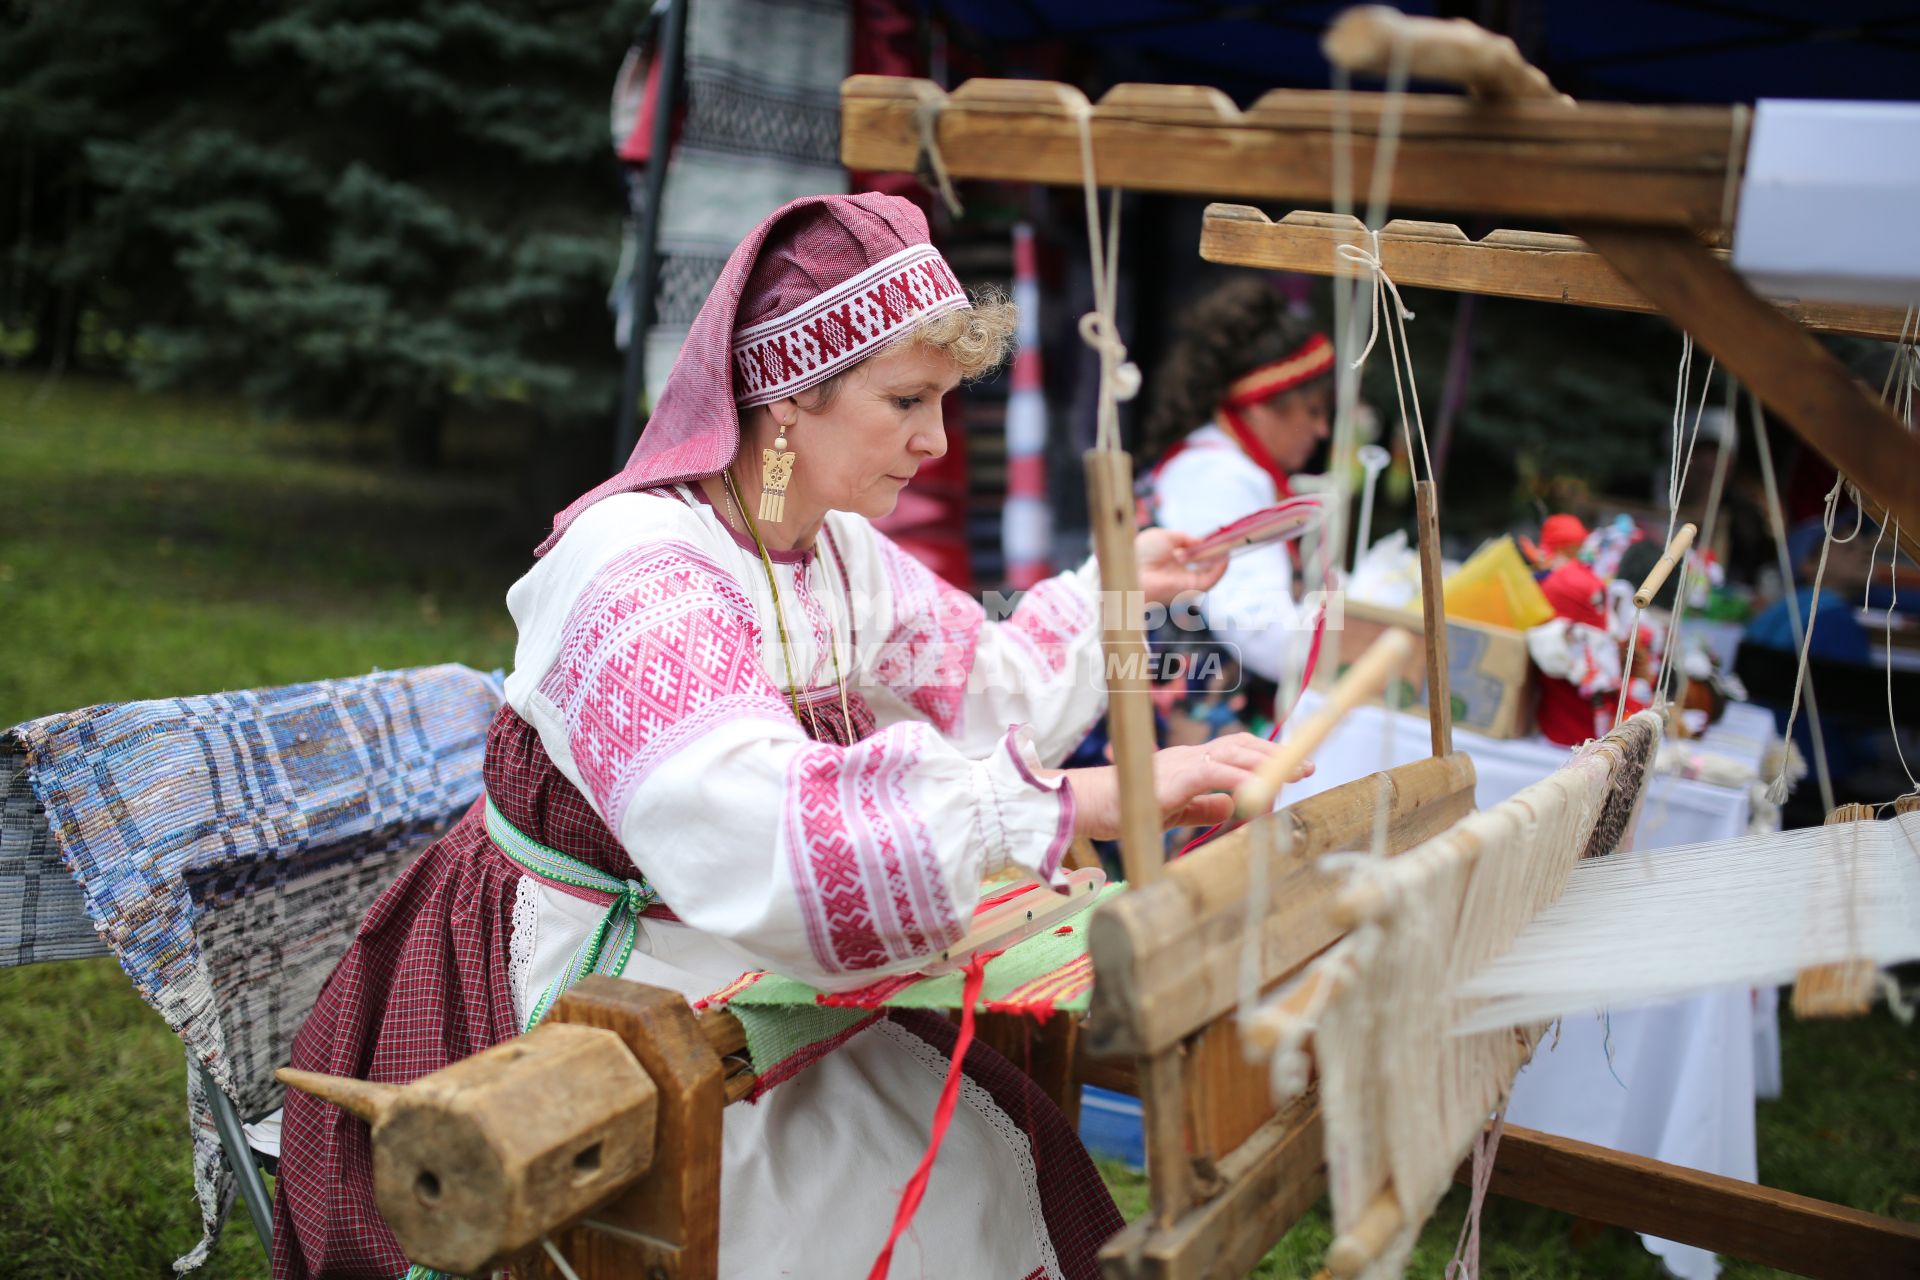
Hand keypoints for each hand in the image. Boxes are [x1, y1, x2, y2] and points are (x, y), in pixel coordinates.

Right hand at [1060, 734, 1314, 839]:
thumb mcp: (1173, 811)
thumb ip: (1204, 808)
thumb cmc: (1124, 808)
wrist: (1088, 806)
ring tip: (1296, 774)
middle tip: (1309, 766)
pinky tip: (1261, 793)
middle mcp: (1189, 756)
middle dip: (1277, 754)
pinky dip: (1242, 780)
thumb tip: (1234, 809)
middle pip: (1241, 744)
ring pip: (1235, 752)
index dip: (1266, 756)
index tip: (1294, 767)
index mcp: (1189, 763)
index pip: (1234, 751)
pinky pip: (1216, 773)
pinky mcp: (1175, 777)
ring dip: (1269, 762)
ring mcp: (1182, 763)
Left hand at [1134, 527, 1228, 606]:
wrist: (1134, 570)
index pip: (1193, 554)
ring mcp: (1185, 582)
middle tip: (1228, 540)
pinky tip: (1225, 555)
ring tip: (1230, 545)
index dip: (1206, 545)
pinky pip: (1211, 579)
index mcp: (1170, 560)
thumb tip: (1200, 541)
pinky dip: (1220, 568)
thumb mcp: (1165, 537)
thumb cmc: (1142, 553)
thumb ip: (1184, 538)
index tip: (1217, 536)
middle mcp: (1179, 572)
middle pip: (1204, 563)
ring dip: (1222, 559)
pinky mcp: (1190, 590)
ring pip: (1210, 572)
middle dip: (1217, 552)